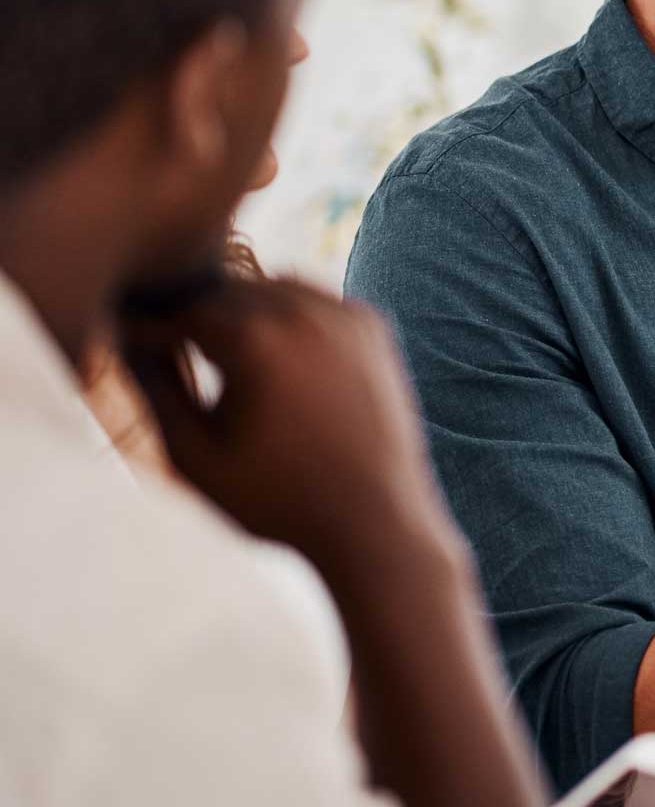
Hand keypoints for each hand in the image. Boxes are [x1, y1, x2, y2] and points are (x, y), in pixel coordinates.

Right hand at [121, 277, 462, 579]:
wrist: (374, 519)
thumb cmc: (277, 498)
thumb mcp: (194, 455)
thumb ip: (154, 390)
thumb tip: (129, 341)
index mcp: (256, 340)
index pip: (180, 311)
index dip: (151, 329)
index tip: (134, 349)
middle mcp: (304, 313)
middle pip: (225, 291)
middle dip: (195, 315)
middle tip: (170, 347)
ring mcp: (345, 315)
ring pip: (271, 287)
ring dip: (241, 310)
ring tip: (220, 353)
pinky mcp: (372, 326)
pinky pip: (314, 300)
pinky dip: (288, 315)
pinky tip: (274, 354)